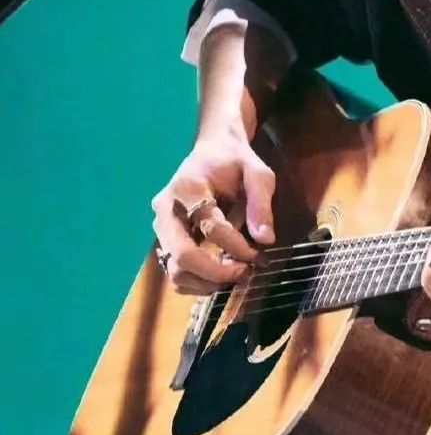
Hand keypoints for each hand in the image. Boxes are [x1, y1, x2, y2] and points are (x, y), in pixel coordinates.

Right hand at [150, 124, 275, 295]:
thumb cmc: (234, 161)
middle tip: (244, 273)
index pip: (210, 227)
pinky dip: (196, 282)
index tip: (259, 254)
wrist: (211, 152)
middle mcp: (165, 209)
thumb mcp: (257, 172)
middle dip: (216, 272)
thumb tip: (265, 240)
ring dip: (207, 282)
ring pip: (175, 269)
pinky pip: (174, 271)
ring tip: (234, 274)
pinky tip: (219, 274)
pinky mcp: (165, 240)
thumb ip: (261, 203)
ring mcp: (161, 227)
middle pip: (183, 255)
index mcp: (187, 188)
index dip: (237, 246)